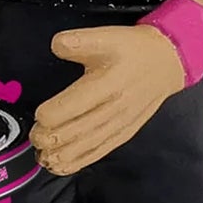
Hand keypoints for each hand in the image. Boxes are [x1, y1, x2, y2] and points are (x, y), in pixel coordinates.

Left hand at [31, 25, 183, 175]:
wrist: (167, 63)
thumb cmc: (133, 49)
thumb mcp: (107, 35)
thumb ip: (79, 41)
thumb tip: (56, 45)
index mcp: (108, 83)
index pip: (75, 104)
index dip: (52, 114)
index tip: (38, 114)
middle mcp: (114, 108)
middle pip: (79, 130)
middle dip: (52, 138)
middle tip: (34, 137)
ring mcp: (120, 124)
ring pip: (88, 145)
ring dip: (62, 154)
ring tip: (43, 156)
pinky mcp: (123, 133)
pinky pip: (99, 151)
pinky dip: (79, 162)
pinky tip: (60, 166)